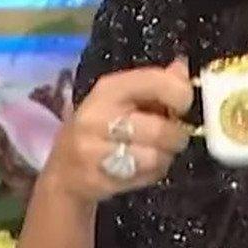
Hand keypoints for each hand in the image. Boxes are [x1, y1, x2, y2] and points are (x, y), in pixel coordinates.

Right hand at [39, 57, 194, 205]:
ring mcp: (95, 150)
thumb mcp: (123, 98)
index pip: (156, 82)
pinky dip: (153, 173)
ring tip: (155, 152)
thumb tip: (183, 69)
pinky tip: (142, 168)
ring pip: (157, 157)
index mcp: (109, 88)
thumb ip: (156, 83)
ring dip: (165, 157)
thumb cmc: (101, 128)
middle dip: (176, 136)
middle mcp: (99, 116)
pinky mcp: (98, 179)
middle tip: (171, 137)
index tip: (181, 106)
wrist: (64, 173)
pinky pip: (146, 176)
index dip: (181, 95)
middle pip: (162, 129)